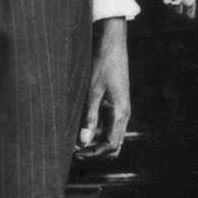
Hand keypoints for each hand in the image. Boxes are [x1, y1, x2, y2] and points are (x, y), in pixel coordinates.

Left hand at [78, 18, 131, 158]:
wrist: (111, 44)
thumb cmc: (102, 65)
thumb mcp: (92, 91)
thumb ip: (89, 117)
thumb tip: (83, 141)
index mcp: (121, 113)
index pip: (112, 145)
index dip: (95, 153)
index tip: (76, 152)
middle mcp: (123, 114)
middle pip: (113, 144)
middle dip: (96, 151)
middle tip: (74, 150)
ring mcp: (120, 109)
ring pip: (110, 136)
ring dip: (95, 141)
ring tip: (74, 140)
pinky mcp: (115, 104)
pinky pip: (107, 125)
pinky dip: (96, 131)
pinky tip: (80, 127)